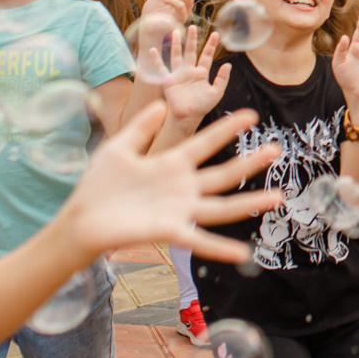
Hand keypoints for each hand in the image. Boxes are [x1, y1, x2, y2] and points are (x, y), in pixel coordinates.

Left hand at [53, 103, 284, 262]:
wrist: (81, 219)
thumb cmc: (98, 185)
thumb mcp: (118, 148)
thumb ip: (141, 127)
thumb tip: (161, 105)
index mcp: (170, 164)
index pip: (205, 143)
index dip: (226, 129)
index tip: (250, 115)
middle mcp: (181, 187)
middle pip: (223, 174)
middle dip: (250, 163)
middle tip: (277, 149)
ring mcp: (178, 210)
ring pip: (221, 206)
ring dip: (249, 203)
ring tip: (278, 197)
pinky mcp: (168, 230)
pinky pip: (199, 240)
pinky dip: (220, 248)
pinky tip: (242, 253)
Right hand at [161, 26, 230, 128]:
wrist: (187, 117)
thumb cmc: (202, 107)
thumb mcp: (216, 93)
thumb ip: (222, 79)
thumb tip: (228, 65)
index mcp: (201, 74)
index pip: (206, 56)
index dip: (210, 45)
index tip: (216, 34)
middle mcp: (189, 71)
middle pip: (191, 51)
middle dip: (192, 39)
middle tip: (193, 26)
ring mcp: (178, 75)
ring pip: (177, 55)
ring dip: (177, 44)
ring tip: (176, 30)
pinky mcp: (168, 80)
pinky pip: (162, 68)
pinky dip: (157, 59)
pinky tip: (153, 50)